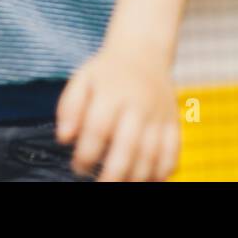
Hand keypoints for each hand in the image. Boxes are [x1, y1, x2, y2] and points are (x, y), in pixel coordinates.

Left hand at [55, 43, 180, 181]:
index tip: (77, 167)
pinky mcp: (174, 122)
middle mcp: (139, 103)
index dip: (86, 154)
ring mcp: (160, 114)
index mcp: (113, 92)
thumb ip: (69, 107)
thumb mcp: (82, 79)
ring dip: (136, 177)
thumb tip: (64, 138)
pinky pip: (173, 152)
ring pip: (152, 155)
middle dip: (112, 175)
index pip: (98, 129)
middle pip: (128, 147)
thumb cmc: (106, 73)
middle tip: (99, 186)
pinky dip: (162, 171)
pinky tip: (148, 180)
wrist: (144, 52)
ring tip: (121, 184)